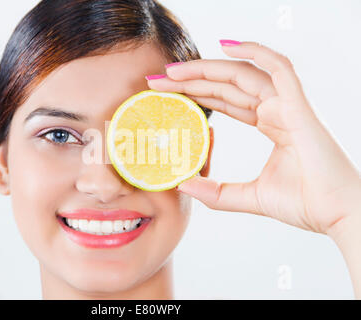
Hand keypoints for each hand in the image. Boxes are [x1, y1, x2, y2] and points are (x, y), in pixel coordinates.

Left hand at [146, 41, 360, 236]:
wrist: (338, 216)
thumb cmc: (305, 204)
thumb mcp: (249, 197)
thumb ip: (217, 192)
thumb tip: (183, 185)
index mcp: (269, 124)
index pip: (225, 101)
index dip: (196, 94)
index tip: (166, 94)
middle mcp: (276, 110)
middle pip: (227, 86)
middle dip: (191, 80)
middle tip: (158, 80)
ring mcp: (288, 105)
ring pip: (242, 75)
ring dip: (207, 69)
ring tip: (173, 71)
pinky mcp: (299, 107)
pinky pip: (277, 68)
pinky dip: (254, 52)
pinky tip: (224, 45)